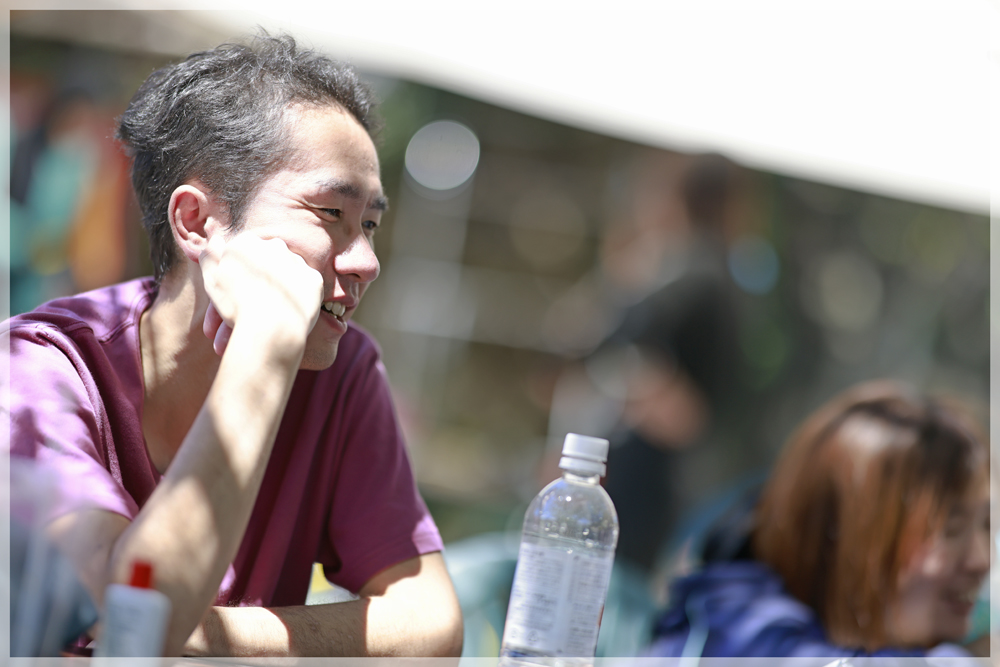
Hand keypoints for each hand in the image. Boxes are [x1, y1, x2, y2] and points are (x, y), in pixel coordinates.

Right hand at [199, 233, 322, 356]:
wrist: (269, 328)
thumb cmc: (236, 305)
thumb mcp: (212, 279)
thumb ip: (210, 255)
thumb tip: (216, 239)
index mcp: (247, 242)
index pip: (243, 252)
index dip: (240, 272)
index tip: (237, 290)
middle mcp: (274, 245)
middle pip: (266, 261)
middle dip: (260, 277)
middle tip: (254, 301)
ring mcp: (297, 261)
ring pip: (287, 272)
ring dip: (280, 285)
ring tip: (272, 310)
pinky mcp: (314, 278)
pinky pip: (306, 285)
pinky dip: (299, 295)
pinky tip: (290, 309)